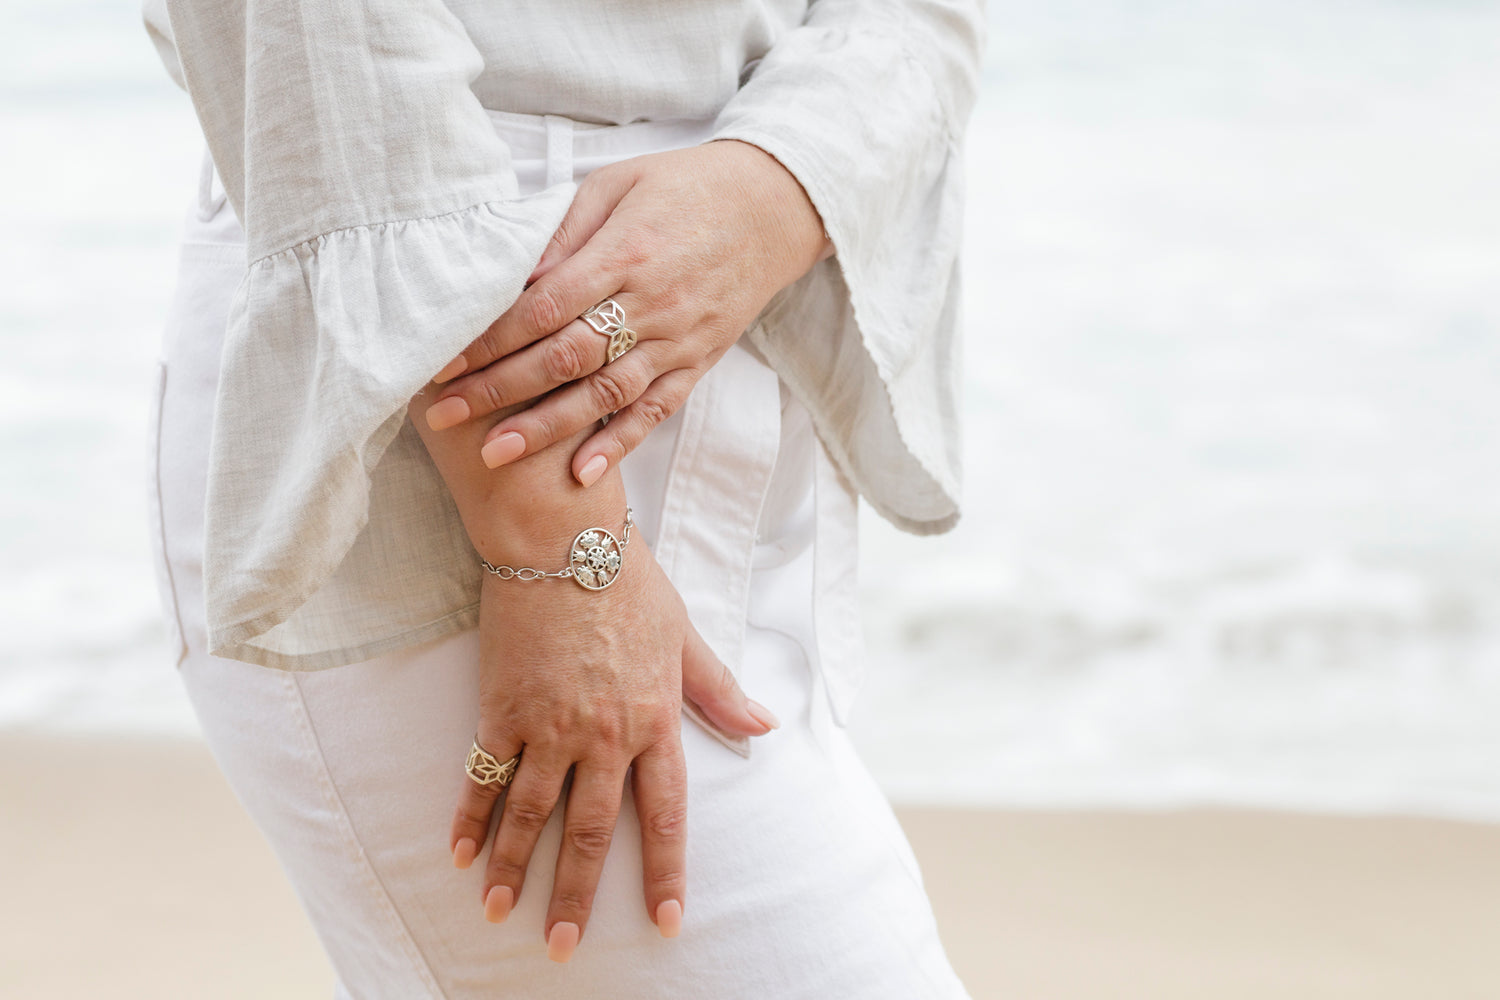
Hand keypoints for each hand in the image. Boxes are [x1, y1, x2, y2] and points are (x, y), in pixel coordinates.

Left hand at [421, 138, 830, 484]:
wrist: (773, 206)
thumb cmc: (683, 186)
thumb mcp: (617, 184)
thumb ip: (565, 231)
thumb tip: (514, 276)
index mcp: (625, 253)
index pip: (543, 307)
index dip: (490, 339)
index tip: (443, 362)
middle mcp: (652, 303)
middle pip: (564, 357)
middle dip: (499, 390)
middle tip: (444, 416)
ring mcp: (678, 339)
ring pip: (604, 394)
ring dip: (547, 428)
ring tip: (494, 454)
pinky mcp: (698, 362)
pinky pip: (655, 410)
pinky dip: (619, 443)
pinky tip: (581, 473)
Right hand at [448, 536, 779, 961]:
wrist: (562, 538)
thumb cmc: (628, 581)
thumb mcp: (684, 635)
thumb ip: (718, 690)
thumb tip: (764, 726)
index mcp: (655, 720)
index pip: (667, 814)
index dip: (667, 873)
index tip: (667, 924)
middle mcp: (604, 734)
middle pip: (592, 831)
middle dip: (578, 894)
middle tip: (563, 947)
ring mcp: (550, 725)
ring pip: (531, 814)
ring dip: (514, 869)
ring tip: (499, 914)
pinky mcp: (503, 707)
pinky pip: (484, 773)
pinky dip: (470, 816)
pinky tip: (459, 854)